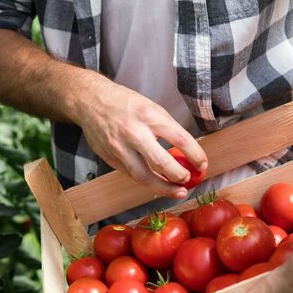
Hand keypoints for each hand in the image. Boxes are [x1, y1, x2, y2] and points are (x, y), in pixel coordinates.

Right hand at [75, 78, 206, 197]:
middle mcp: (134, 132)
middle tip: (189, 180)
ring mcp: (119, 147)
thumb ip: (167, 127)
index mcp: (149, 115)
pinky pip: (131, 175)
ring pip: (144, 176)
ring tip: (178, 191)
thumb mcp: (151, 106)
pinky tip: (157, 184)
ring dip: (164, 188)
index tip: (202, 164)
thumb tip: (186, 149)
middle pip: (162, 162)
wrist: (90, 101)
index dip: (195, 155)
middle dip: (179, 176)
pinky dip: (146, 181)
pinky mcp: (109, 158)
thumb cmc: (124, 103)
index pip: (180, 139)